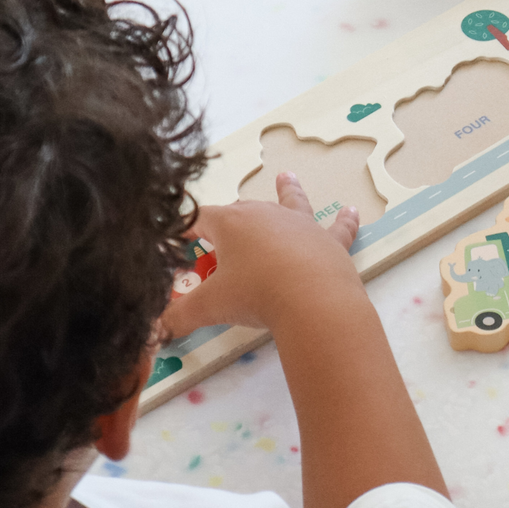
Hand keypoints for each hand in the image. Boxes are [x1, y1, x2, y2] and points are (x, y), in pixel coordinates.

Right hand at [161, 173, 361, 339]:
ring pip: (290, 202)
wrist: (314, 301)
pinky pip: (337, 228)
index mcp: (232, 223)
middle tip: (218, 237)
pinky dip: (344, 221)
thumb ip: (181, 316)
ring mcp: (301, 225)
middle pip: (241, 211)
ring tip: (286, 177)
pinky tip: (351, 211)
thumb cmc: (256, 295)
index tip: (175, 237)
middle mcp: (266, 215)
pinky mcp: (329, 241)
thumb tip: (156, 330)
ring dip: (287, 191)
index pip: (200, 218)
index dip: (185, 228)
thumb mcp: (211, 307)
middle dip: (228, 221)